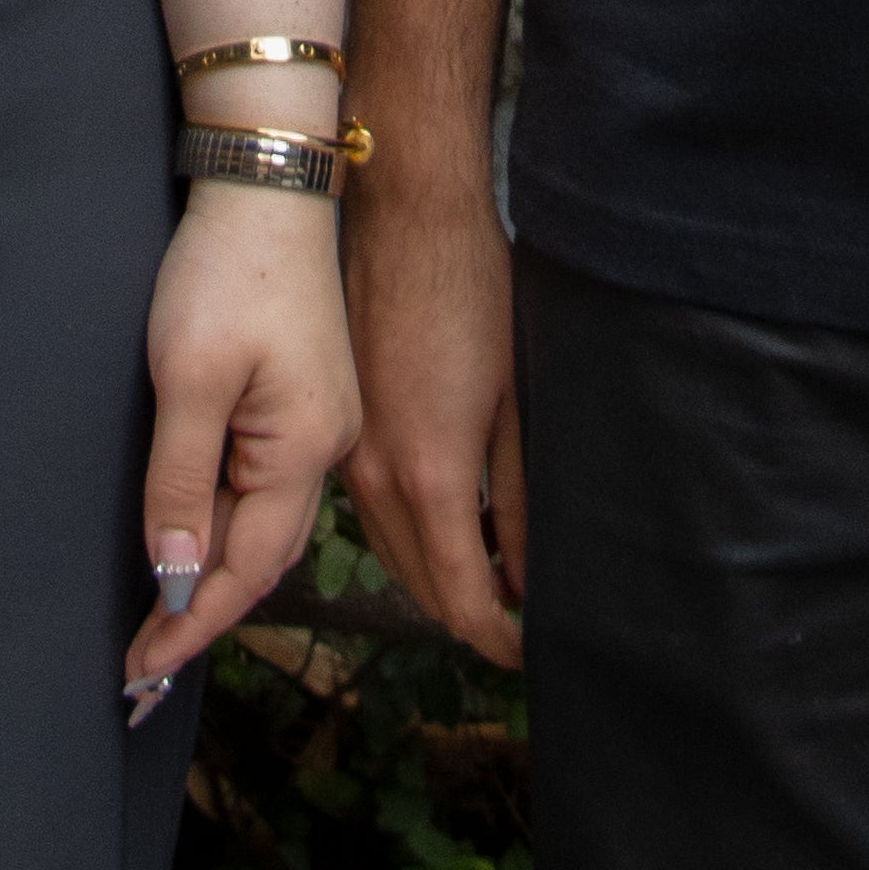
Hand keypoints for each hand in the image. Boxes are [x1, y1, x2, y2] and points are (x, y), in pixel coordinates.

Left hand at [128, 184, 362, 706]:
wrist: (267, 184)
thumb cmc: (227, 273)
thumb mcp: (187, 378)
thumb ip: (178, 480)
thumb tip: (173, 571)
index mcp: (303, 450)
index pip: (247, 570)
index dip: (192, 623)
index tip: (141, 670)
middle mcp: (323, 446)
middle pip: (261, 555)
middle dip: (199, 608)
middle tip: (138, 661)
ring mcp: (317, 422)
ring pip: (260, 521)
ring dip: (208, 567)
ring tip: (154, 613)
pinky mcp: (301, 398)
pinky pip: (260, 483)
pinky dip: (220, 519)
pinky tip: (185, 532)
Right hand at [340, 165, 529, 667]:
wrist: (403, 218)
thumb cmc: (471, 294)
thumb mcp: (515, 400)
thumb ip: (519, 496)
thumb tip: (524, 574)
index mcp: (431, 474)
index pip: (462, 598)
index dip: (498, 638)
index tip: (529, 651)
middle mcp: (377, 479)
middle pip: (420, 589)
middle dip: (469, 616)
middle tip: (516, 621)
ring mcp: (349, 455)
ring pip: (389, 554)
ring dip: (434, 579)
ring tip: (487, 578)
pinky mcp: (339, 430)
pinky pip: (368, 513)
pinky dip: (405, 537)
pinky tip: (442, 523)